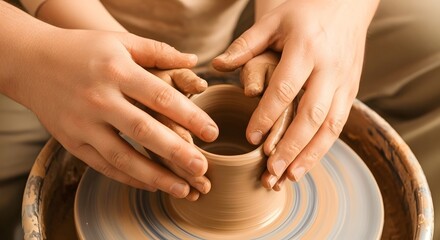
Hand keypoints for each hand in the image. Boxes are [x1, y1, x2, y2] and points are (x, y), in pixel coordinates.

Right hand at [14, 28, 218, 198]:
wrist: (31, 61)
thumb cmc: (82, 49)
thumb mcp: (119, 40)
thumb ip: (157, 51)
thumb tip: (193, 60)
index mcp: (116, 71)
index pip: (160, 97)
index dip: (190, 116)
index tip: (213, 133)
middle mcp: (99, 99)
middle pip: (144, 131)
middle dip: (177, 153)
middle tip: (203, 169)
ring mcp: (83, 123)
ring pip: (123, 156)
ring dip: (155, 176)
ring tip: (182, 189)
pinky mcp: (71, 142)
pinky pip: (103, 165)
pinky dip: (128, 178)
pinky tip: (151, 185)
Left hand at [213, 0, 378, 187]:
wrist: (347, 5)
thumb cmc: (304, 12)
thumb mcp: (274, 20)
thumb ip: (246, 44)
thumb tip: (217, 65)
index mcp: (307, 49)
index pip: (286, 89)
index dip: (268, 115)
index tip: (251, 137)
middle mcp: (330, 69)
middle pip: (311, 115)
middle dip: (291, 147)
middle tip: (271, 171)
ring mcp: (345, 82)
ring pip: (330, 126)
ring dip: (310, 155)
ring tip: (289, 177)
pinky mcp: (351, 91)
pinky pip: (339, 124)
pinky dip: (323, 147)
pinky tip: (306, 163)